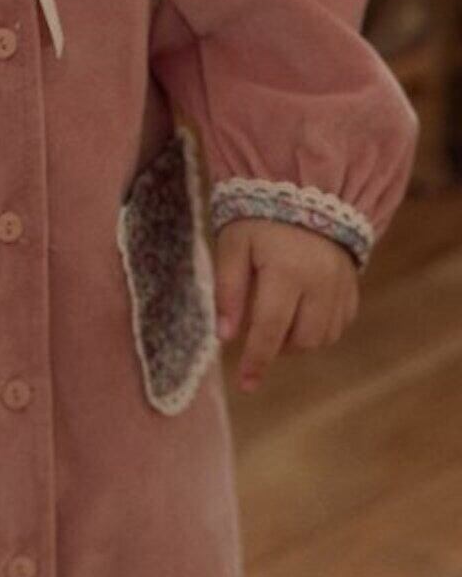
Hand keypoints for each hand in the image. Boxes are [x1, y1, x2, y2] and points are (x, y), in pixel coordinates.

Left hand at [213, 217, 359, 392]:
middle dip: (276, 347)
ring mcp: (341, 286)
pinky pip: (338, 325)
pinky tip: (300, 312)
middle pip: (301, 340)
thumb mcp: (233, 244)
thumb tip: (224, 336)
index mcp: (286, 271)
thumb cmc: (259, 218)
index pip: (270, 329)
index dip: (257, 360)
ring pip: (322, 337)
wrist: (305, 192)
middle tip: (257, 333)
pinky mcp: (352, 287)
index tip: (246, 384)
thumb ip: (227, 289)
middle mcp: (320, 283)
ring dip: (297, 340)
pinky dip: (317, 329)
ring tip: (276, 318)